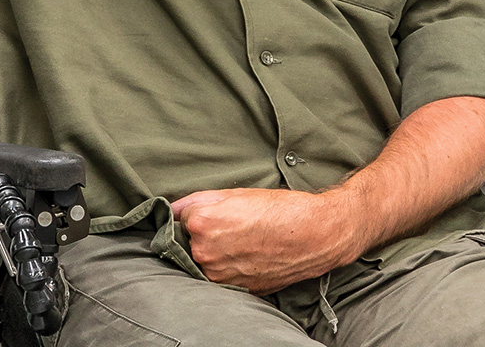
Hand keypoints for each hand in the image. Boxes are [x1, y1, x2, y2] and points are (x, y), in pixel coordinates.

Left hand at [171, 187, 358, 293]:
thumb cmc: (277, 209)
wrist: (313, 236)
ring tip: (244, 240)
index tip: (221, 211)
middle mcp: (205, 253)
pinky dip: (229, 267)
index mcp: (202, 224)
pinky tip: (248, 255)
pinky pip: (221, 276)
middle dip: (206, 233)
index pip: (184, 217)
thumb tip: (172, 208)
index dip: (203, 211)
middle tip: (235, 225)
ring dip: (216, 252)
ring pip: (205, 260)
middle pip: (192, 241)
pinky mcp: (235, 290)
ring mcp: (219, 275)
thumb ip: (197, 201)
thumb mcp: (235, 193)